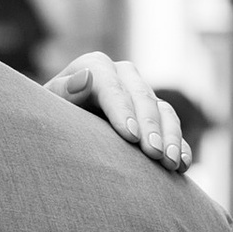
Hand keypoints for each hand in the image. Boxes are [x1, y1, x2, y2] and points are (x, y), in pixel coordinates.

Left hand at [47, 51, 189, 172]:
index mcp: (96, 66)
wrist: (60, 129)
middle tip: (154, 155)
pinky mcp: (156, 114)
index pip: (111, 85)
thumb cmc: (50, 117)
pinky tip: (183, 165)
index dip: (122, 109)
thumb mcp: (49, 104)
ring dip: (170, 137)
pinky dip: (179, 146)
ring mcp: (142, 94)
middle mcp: (124, 76)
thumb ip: (64, 91)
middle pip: (142, 97)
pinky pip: (172, 127)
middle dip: (150, 127)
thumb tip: (86, 78)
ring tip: (169, 164)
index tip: (130, 136)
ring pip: (163, 111)